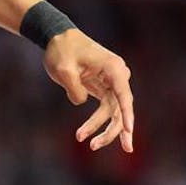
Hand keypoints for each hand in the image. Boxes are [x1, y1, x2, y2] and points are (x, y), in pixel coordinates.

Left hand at [44, 29, 135, 152]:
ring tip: (89, 145)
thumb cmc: (61, 50)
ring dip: (102, 129)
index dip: (127, 115)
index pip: (123, 95)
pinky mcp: (104, 88)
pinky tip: (90, 136)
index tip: (128, 130)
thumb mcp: (62, 70)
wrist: (58, 38)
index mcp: (113, 68)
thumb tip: (81, 102)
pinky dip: (100, 123)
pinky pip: (107, 109)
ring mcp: (113, 82)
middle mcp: (118, 75)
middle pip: (121, 108)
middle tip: (94, 146)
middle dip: (112, 130)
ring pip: (114, 112)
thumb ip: (74, 88)